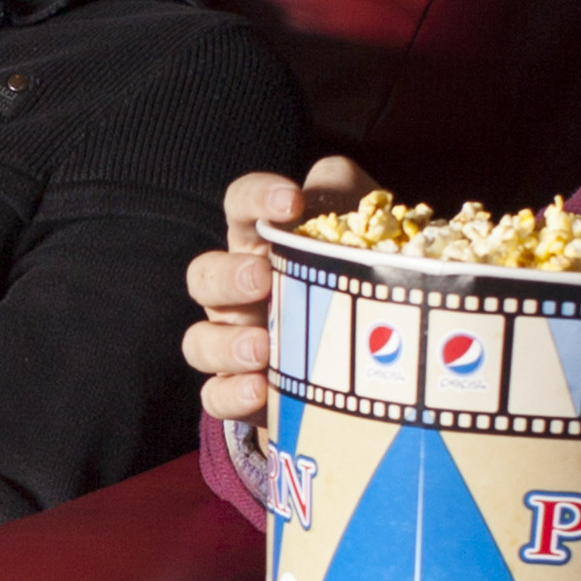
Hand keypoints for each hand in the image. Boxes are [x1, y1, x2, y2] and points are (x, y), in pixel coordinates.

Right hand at [183, 155, 384, 421]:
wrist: (381, 362)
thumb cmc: (363, 282)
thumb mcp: (369, 231)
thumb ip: (348, 195)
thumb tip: (324, 184)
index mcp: (264, 245)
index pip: (241, 206)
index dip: (256, 198)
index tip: (291, 201)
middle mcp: (240, 294)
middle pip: (203, 275)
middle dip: (227, 276)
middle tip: (262, 279)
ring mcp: (237, 345)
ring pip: (198, 341)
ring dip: (224, 343)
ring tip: (263, 347)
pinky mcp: (247, 394)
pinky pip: (215, 396)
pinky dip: (230, 394)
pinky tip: (259, 391)